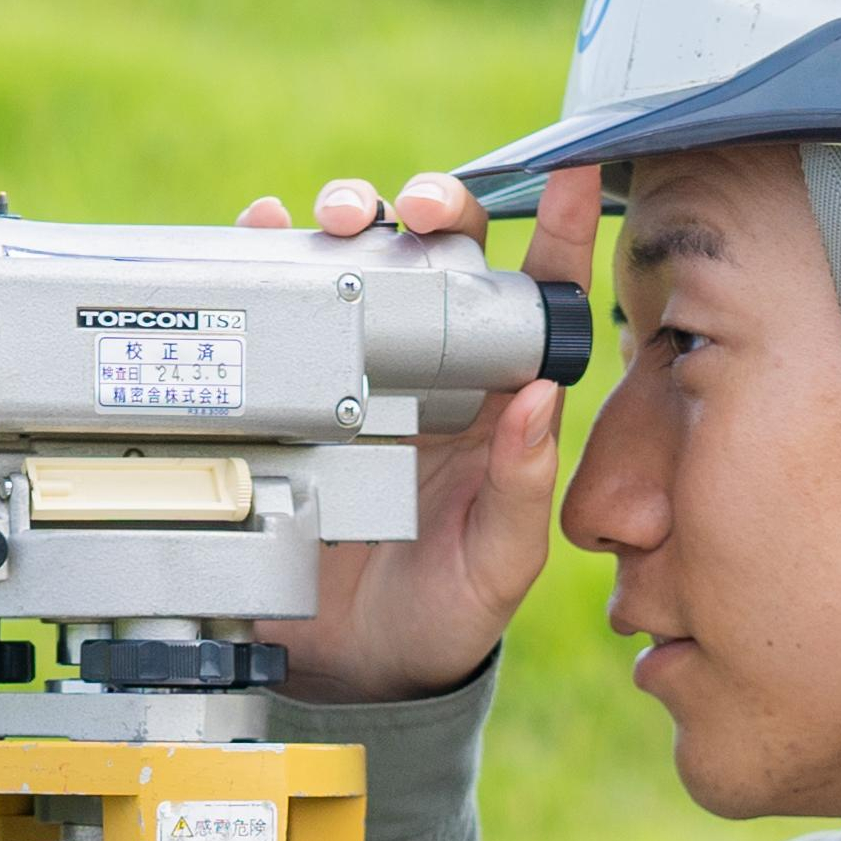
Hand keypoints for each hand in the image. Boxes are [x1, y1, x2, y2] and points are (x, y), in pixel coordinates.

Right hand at [242, 160, 602, 702]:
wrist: (351, 667)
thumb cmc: (442, 614)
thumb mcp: (499, 567)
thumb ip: (523, 488)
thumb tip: (543, 396)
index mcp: (499, 399)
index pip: (539, 297)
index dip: (561, 230)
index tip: (578, 174)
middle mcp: (433, 370)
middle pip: (440, 253)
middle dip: (434, 206)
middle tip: (417, 208)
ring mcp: (359, 372)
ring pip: (362, 261)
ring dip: (352, 217)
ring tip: (341, 217)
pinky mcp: (294, 387)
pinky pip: (282, 305)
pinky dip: (268, 255)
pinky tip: (262, 234)